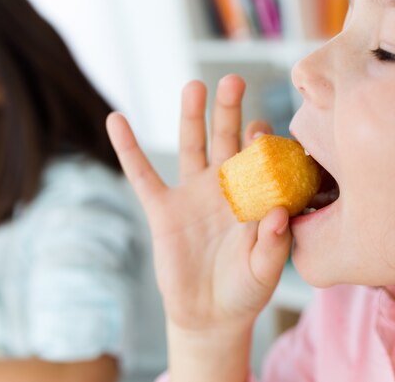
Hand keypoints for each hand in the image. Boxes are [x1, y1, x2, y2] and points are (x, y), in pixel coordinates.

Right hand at [106, 75, 291, 331]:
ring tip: (195, 86)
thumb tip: (278, 212)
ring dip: (191, 117)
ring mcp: (192, 194)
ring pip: (191, 146)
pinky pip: (142, 175)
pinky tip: (116, 120)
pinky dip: (128, 149)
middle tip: (234, 80)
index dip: (262, 142)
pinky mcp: (163, 210)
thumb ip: (273, 243)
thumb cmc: (247, 289)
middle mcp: (225, 186)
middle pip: (226, 138)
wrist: (211, 314)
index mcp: (255, 194)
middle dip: (230, 109)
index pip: (261, 157)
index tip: (261, 132)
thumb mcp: (266, 270)